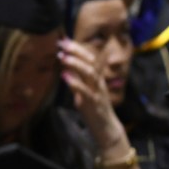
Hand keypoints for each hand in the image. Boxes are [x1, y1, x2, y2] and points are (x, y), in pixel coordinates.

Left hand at [58, 37, 125, 151]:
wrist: (106, 128)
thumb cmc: (94, 109)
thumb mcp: (85, 92)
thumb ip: (78, 80)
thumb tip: (67, 67)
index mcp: (97, 79)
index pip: (89, 59)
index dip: (77, 48)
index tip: (63, 40)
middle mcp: (99, 83)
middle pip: (91, 62)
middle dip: (77, 51)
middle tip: (62, 43)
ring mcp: (97, 92)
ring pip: (90, 74)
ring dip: (76, 64)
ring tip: (63, 56)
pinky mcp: (94, 103)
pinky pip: (86, 92)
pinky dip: (75, 83)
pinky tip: (65, 76)